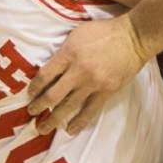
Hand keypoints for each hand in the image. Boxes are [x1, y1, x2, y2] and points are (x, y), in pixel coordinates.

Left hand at [26, 15, 146, 134]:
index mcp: (68, 54)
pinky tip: (70, 130)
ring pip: (68, 107)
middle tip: (31, 113)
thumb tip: (51, 68)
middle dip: (38, 106)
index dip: (34, 88)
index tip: (29, 95)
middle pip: (52, 95)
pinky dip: (79, 122)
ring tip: (43, 128)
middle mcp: (78, 71)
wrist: (133, 37)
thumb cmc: (104, 32)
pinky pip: (90, 111)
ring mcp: (93, 84)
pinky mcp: (107, 91)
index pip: (44, 75)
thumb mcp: (77, 34)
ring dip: (54, 119)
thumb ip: (63, 51)